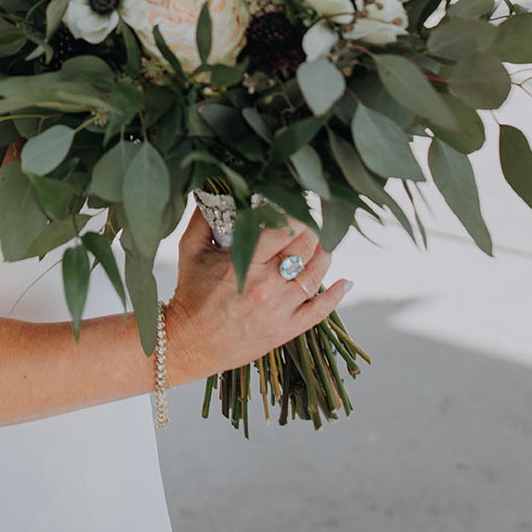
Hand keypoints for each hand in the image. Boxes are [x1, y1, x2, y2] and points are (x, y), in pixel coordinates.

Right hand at [164, 204, 350, 384]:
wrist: (187, 342)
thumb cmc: (189, 292)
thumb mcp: (190, 249)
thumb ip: (204, 217)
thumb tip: (217, 188)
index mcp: (244, 263)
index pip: (283, 230)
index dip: (295, 214)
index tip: (299, 203)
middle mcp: (267, 286)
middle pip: (304, 249)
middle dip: (313, 230)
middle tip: (313, 219)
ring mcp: (279, 311)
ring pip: (315, 276)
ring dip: (324, 255)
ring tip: (323, 243)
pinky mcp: (284, 332)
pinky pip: (319, 312)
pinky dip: (335, 296)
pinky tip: (343, 283)